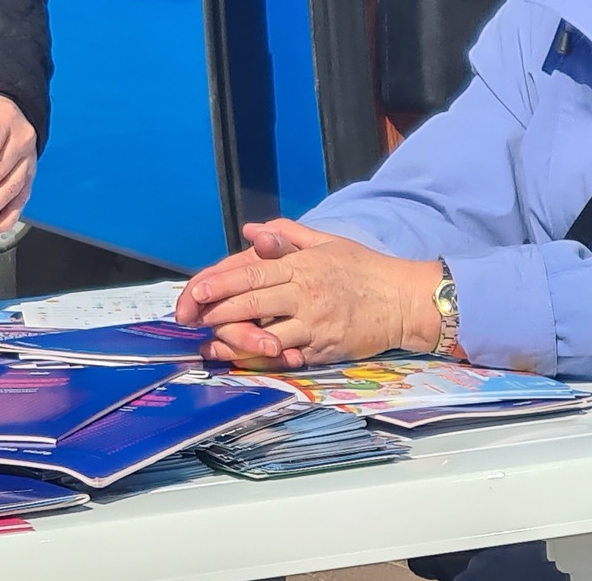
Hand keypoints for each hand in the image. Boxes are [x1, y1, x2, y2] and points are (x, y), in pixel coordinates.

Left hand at [174, 218, 442, 367]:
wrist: (402, 299)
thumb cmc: (363, 268)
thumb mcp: (326, 242)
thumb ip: (287, 236)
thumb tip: (251, 232)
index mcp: (300, 265)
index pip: (249, 273)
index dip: (217, 283)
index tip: (192, 291)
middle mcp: (303, 293)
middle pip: (249, 304)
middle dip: (214, 312)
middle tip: (188, 318)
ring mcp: (313, 324)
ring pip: (263, 334)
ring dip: (232, 340)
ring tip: (209, 343)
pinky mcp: (323, 348)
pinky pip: (287, 356)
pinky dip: (263, 359)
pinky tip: (243, 360)